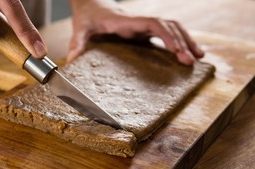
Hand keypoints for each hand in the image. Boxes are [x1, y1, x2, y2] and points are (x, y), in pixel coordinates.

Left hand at [68, 0, 203, 64]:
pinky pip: (168, 34)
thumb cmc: (88, 17)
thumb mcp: (81, 28)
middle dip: (181, 41)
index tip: (176, 49)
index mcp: (127, 21)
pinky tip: (189, 53)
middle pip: (168, 26)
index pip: (153, 24)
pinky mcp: (145, 32)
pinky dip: (180, 42)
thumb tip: (72, 60)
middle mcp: (140, 21)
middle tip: (190, 60)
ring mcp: (144, 26)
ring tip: (198, 57)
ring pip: (172, 28)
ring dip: (186, 40)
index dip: (166, 35)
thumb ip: (77, 42)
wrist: (93, 5)